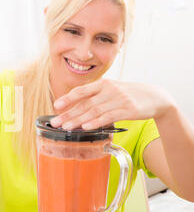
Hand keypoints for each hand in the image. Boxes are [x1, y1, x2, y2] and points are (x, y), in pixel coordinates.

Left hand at [50, 79, 174, 130]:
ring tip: (67, 127)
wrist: (155, 97)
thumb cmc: (129, 95)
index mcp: (103, 84)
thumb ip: (95, 97)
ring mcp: (119, 100)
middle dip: (68, 114)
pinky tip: (86, 127)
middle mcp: (110, 90)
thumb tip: (74, 109)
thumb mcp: (111, 91)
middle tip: (56, 122)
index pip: (81, 91)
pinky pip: (109, 117)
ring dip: (79, 120)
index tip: (56, 106)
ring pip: (94, 111)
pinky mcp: (128, 110)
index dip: (68, 98)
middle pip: (85, 103)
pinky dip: (96, 122)